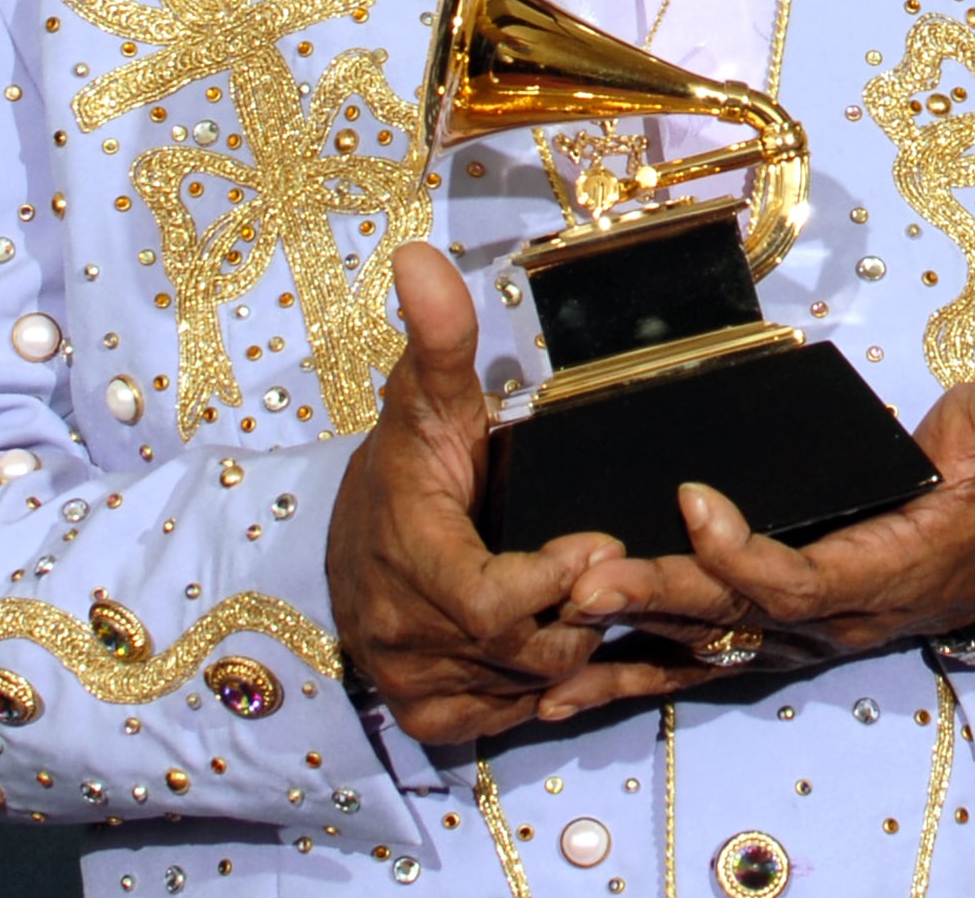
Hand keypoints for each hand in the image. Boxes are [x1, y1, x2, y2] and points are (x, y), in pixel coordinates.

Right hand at [324, 242, 621, 740]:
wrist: (355, 538)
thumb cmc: (407, 464)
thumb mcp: (425, 398)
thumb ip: (438, 337)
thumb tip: (419, 256)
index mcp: (408, 560)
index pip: (486, 603)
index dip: (548, 582)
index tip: (598, 539)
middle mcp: (405, 636)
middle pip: (523, 650)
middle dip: (580, 610)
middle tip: (618, 563)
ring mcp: (417, 683)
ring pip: (529, 688)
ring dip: (576, 647)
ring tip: (606, 593)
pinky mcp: (432, 717)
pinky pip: (512, 719)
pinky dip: (553, 686)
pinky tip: (579, 645)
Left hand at [531, 341, 974, 724]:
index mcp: (873, 573)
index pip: (796, 573)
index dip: (742, 549)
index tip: (693, 499)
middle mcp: (824, 620)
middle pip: (727, 617)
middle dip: (651, 598)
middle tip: (578, 573)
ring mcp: (795, 637)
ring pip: (699, 644)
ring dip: (624, 637)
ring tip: (548, 617)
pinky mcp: (774, 635)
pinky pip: (695, 661)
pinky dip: (628, 673)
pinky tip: (555, 683)